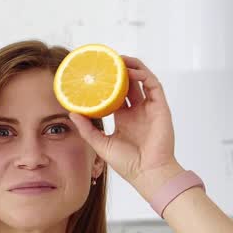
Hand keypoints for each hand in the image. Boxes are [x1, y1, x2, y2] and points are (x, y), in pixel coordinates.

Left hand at [68, 55, 180, 195]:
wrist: (147, 173)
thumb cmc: (128, 164)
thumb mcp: (101, 144)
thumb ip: (87, 129)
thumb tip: (71, 113)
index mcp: (125, 118)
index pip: (116, 94)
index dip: (108, 83)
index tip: (96, 74)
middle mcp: (138, 111)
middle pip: (129, 83)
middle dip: (119, 70)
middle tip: (107, 61)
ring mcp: (150, 108)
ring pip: (142, 80)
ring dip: (132, 67)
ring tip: (119, 60)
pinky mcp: (160, 108)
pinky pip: (153, 85)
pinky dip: (144, 75)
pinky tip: (132, 71)